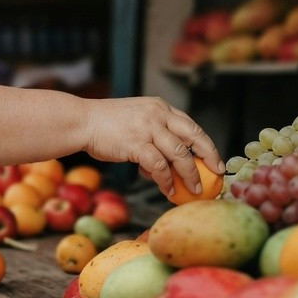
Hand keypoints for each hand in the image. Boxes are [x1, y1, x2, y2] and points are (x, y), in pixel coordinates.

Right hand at [81, 96, 223, 197]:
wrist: (81, 122)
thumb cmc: (104, 126)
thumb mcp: (135, 123)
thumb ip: (152, 140)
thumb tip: (163, 168)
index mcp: (160, 108)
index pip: (191, 126)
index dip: (206, 144)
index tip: (214, 160)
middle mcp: (158, 115)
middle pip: (194, 136)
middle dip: (209, 157)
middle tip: (216, 174)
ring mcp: (148, 128)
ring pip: (180, 154)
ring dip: (189, 174)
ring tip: (194, 190)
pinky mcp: (136, 144)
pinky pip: (159, 166)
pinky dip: (166, 180)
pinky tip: (168, 190)